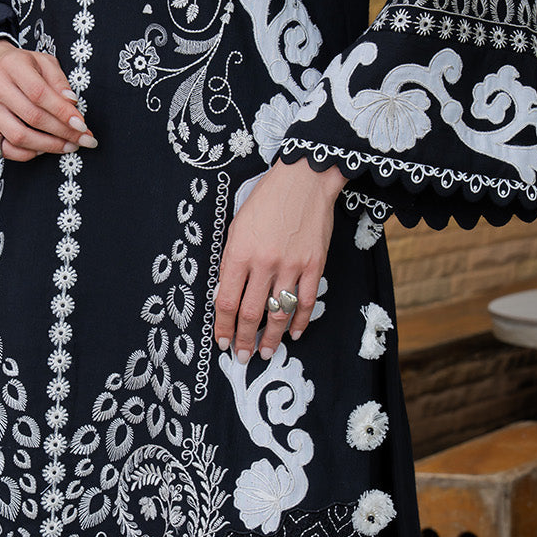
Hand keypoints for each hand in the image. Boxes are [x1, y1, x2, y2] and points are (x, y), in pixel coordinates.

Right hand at [0, 39, 96, 161]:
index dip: (63, 112)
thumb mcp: (42, 61)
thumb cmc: (19, 64)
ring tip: (66, 146)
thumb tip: (71, 103)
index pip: (39, 93)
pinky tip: (41, 149)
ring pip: (18, 136)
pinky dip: (25, 153)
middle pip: (31, 117)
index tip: (82, 125)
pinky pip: (3, 148)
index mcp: (12, 65)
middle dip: (62, 132)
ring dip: (47, 146)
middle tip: (81, 139)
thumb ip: (59, 80)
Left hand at [214, 158, 346, 361]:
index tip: (222, 341)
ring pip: (278, 313)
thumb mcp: (237, 226)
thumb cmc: (266, 200)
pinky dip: (299, 321)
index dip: (222, 326)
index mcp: (239, 253)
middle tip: (241, 356)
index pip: (225, 301)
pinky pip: (305, 301)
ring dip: (270, 338)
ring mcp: (291, 266)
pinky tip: (293, 334)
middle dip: (244, 340)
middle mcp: (264, 263)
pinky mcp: (314, 265)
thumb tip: (227, 292)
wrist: (304, 179)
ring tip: (266, 353)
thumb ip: (232, 260)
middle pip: (250, 313)